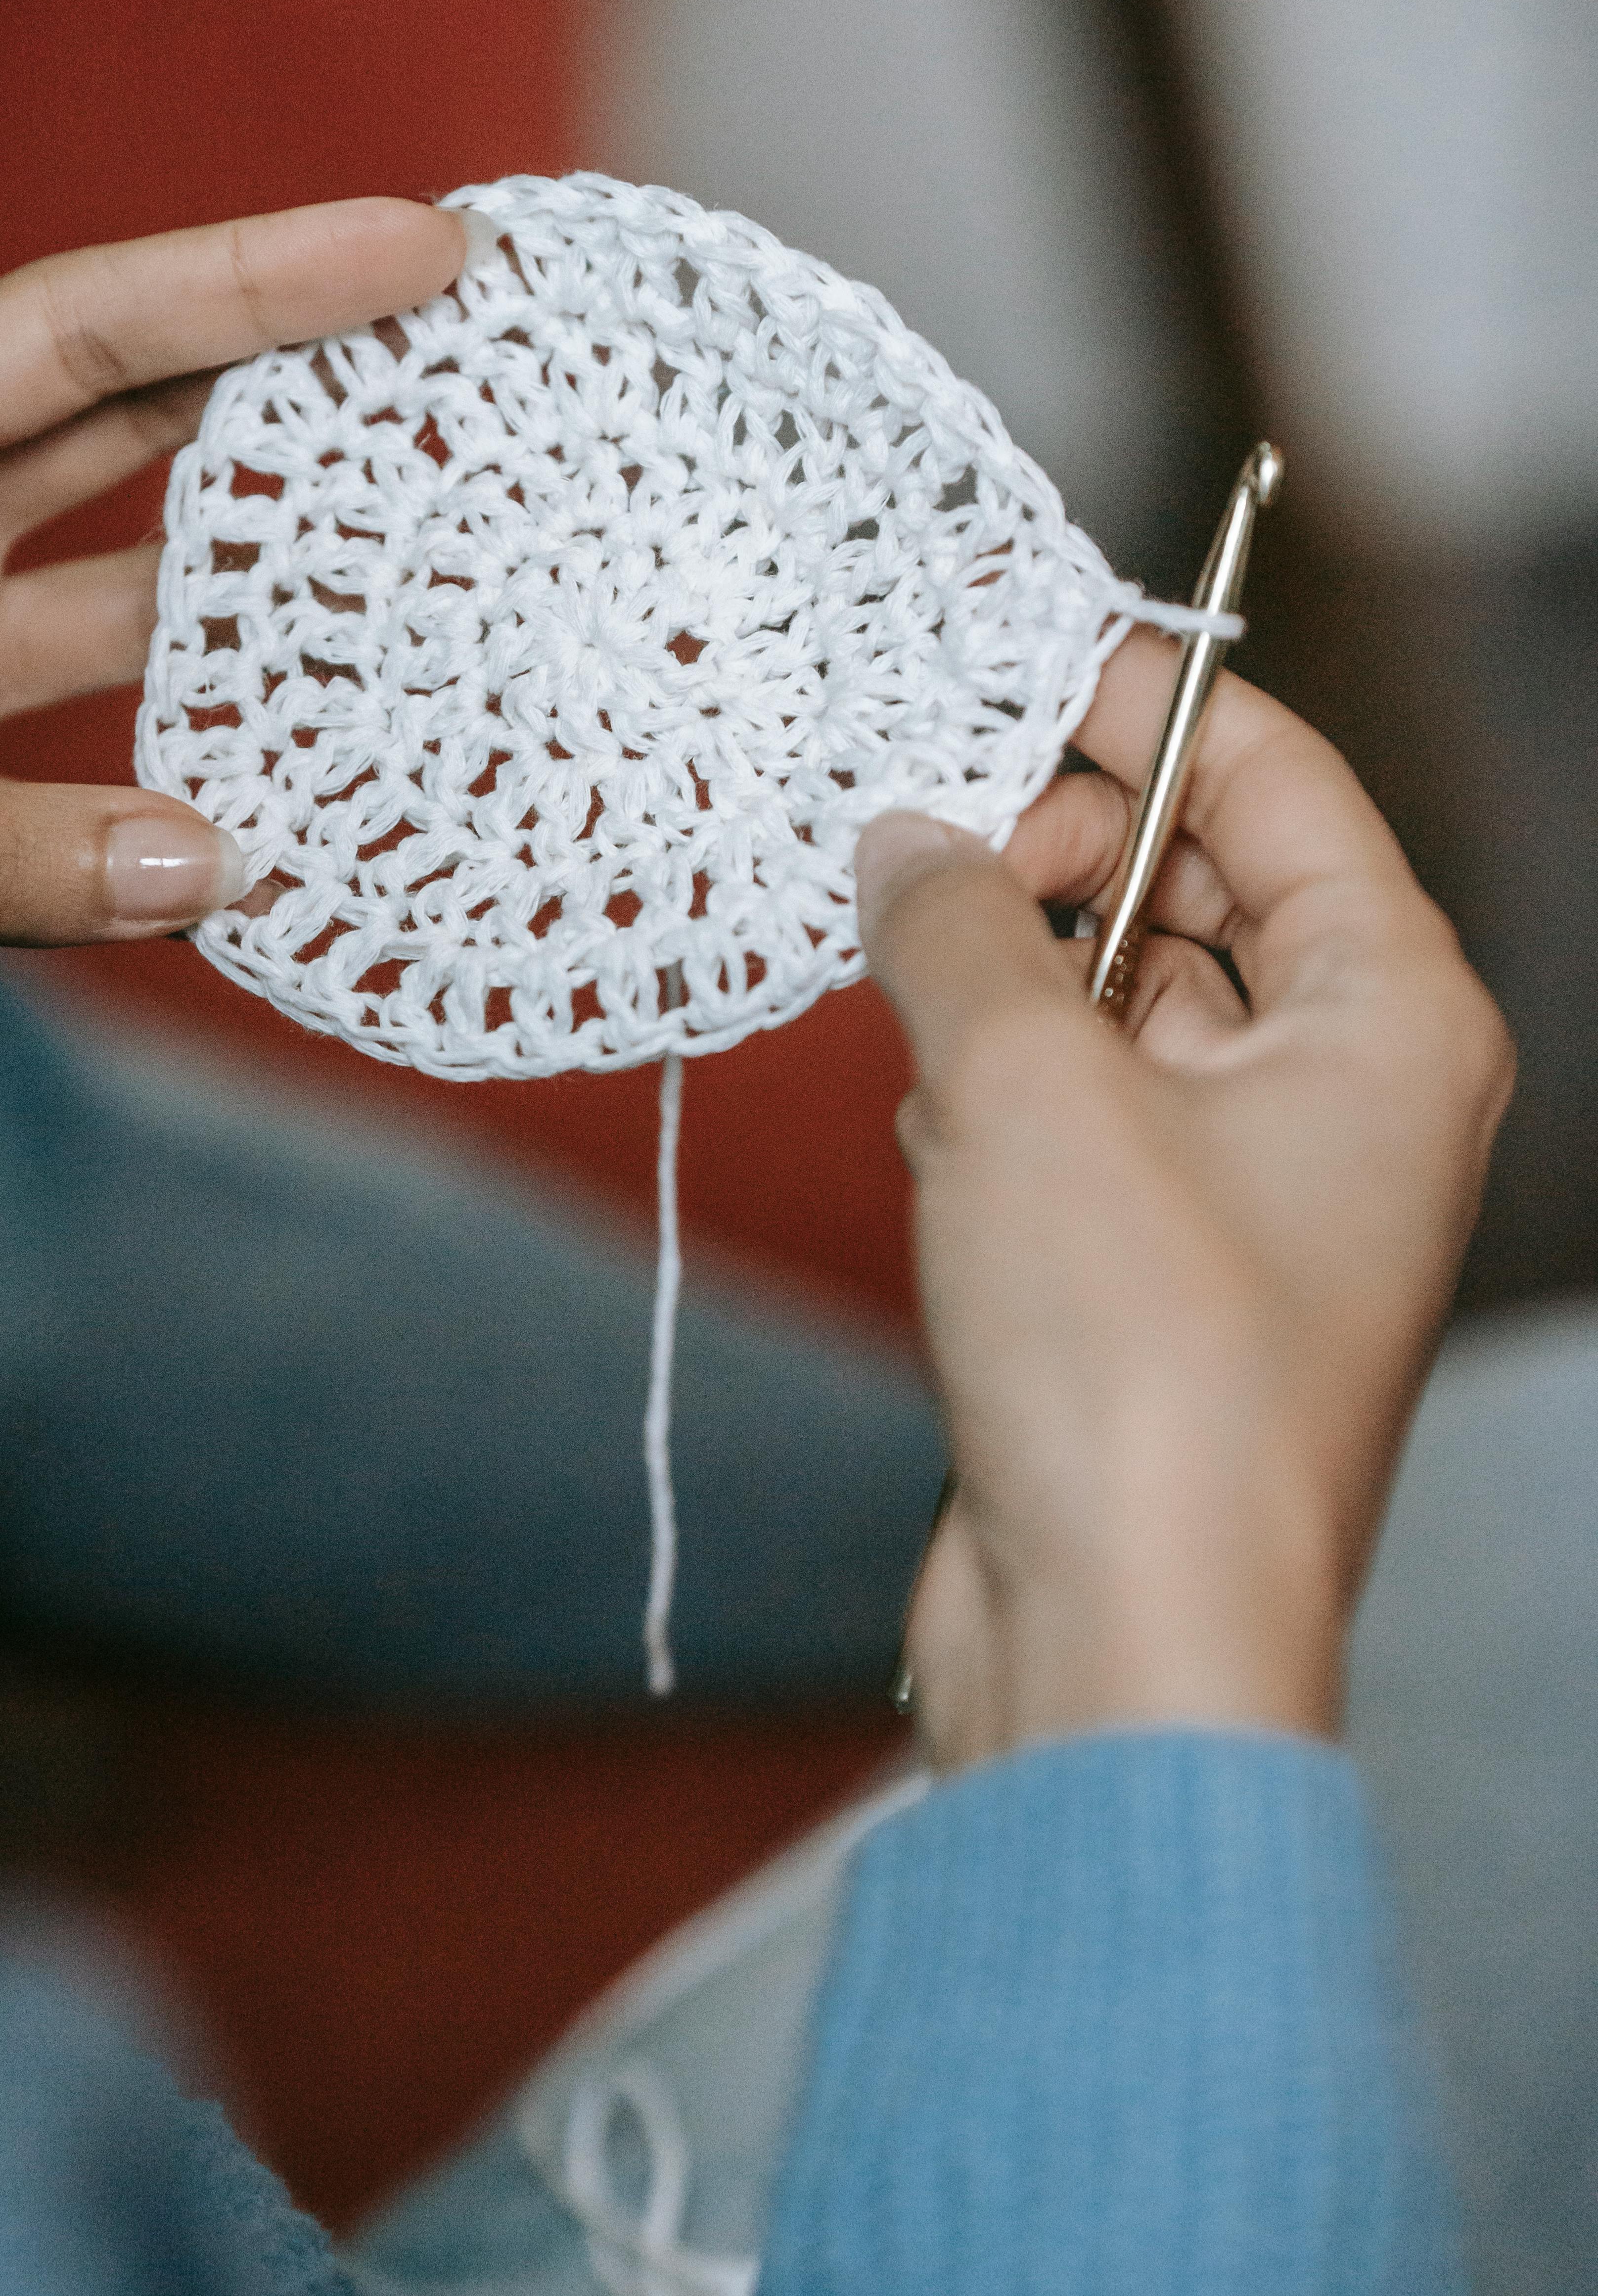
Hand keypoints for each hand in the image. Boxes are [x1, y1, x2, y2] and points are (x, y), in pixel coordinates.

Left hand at [0, 198, 467, 1124]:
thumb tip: (207, 863)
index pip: (65, 339)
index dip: (247, 285)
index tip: (415, 251)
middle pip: (125, 427)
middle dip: (295, 387)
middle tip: (476, 357)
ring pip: (137, 594)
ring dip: (275, 591)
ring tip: (445, 574)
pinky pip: (109, 750)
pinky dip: (212, 759)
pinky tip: (317, 772)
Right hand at [858, 640, 1513, 1766]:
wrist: (1121, 1636)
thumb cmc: (1135, 1369)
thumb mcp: (1023, 1086)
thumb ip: (957, 926)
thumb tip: (905, 840)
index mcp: (1390, 1018)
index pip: (1279, 781)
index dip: (1144, 704)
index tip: (1008, 659)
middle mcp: (1348, 1093)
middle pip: (1197, 885)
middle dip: (1054, 860)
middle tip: (926, 857)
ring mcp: (1255, 1187)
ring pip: (1117, 1004)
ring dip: (1007, 993)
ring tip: (930, 1024)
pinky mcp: (1158, 1270)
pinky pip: (1074, 1115)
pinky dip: (994, 1103)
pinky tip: (939, 1145)